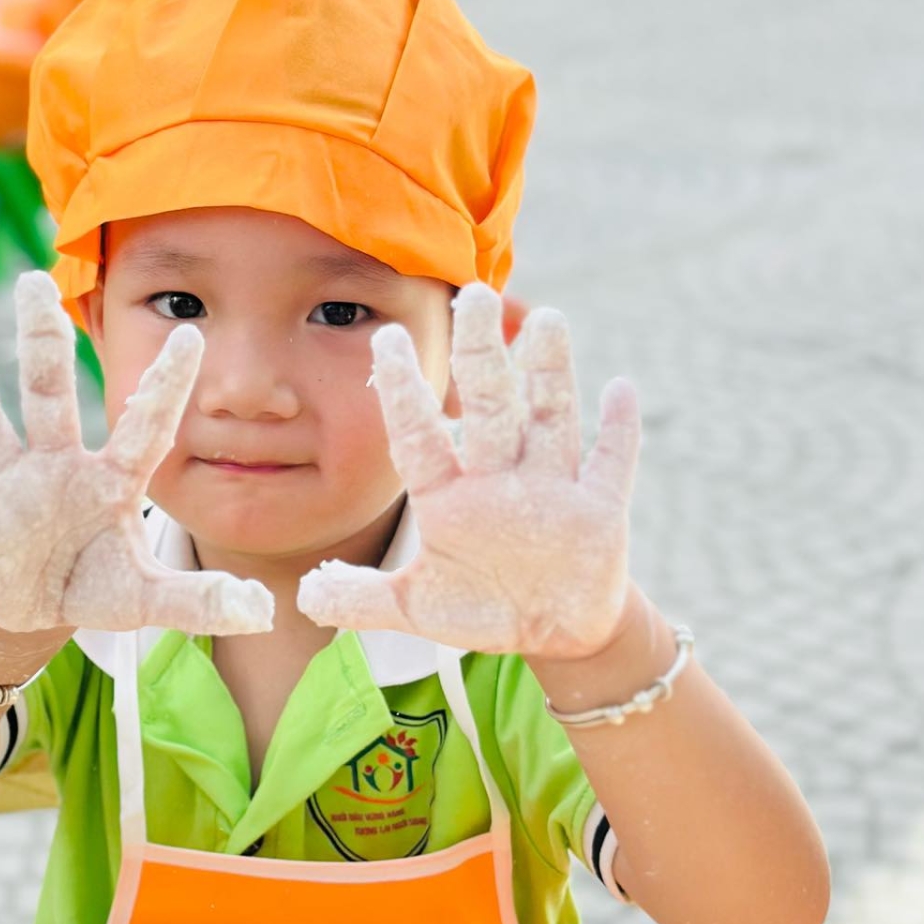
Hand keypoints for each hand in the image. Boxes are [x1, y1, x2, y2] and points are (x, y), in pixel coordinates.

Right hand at [0, 270, 273, 637]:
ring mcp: (9, 491)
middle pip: (50, 395)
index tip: (192, 334)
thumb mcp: (147, 600)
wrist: (38, 609)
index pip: (143, 425)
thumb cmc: (98, 584)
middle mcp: (57, 468)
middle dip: (42, 341)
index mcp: (110, 481)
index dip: (167, 385)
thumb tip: (264, 612)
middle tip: (35, 280)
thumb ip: (198, 602)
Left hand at [297, 285, 639, 658]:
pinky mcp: (599, 511)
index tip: (382, 338)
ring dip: (550, 373)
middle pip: (489, 404)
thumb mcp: (415, 609)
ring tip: (547, 319)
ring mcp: (550, 490)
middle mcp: (498, 480)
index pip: (418, 435)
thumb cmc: (480, 604)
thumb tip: (303, 596)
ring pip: (549, 418)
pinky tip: (620, 388)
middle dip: (481, 353)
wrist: (551, 630)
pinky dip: (618, 431)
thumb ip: (360, 599)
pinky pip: (610, 464)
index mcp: (449, 497)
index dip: (402, 390)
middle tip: (474, 294)